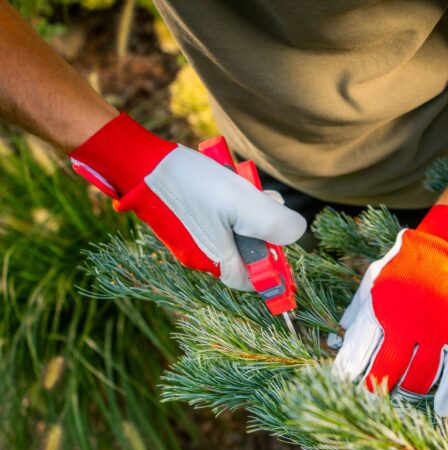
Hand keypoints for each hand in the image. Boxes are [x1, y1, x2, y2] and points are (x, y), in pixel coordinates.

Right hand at [69, 114, 305, 289]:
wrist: (141, 163)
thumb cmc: (193, 185)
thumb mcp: (246, 204)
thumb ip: (276, 225)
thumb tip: (296, 234)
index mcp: (215, 261)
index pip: (254, 280)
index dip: (275, 266)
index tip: (284, 244)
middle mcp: (201, 256)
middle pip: (247, 251)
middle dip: (263, 228)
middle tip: (266, 200)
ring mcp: (191, 238)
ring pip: (235, 230)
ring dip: (248, 209)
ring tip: (245, 185)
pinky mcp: (185, 220)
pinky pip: (219, 218)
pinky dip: (231, 202)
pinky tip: (230, 181)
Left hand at [333, 205, 447, 415]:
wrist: (447, 244)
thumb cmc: (404, 265)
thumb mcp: (371, 281)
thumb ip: (355, 313)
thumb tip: (334, 343)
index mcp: (379, 310)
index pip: (356, 355)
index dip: (346, 376)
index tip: (342, 386)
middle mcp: (406, 324)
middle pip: (385, 374)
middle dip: (376, 389)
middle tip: (373, 394)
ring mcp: (436, 332)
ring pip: (419, 380)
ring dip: (408, 392)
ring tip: (402, 393)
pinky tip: (442, 409)